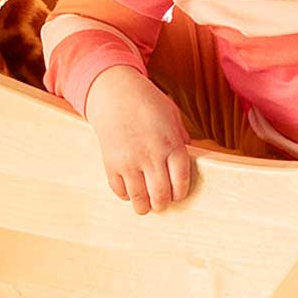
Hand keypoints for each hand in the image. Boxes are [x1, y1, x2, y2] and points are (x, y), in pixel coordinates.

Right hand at [85, 65, 194, 211]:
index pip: (181, 180)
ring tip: (145, 205)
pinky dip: (125, 195)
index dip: (180, 192)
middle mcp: (151, 155)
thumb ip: (181, 140)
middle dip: (162, 204)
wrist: (114, 92)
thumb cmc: (147, 102)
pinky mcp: (111, 164)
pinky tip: (130, 191)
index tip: (177, 194)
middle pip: (161, 194)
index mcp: (171, 144)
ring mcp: (130, 161)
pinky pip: (120, 190)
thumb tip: (187, 162)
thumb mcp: (172, 116)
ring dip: (144, 206)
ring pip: (139, 198)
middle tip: (162, 203)